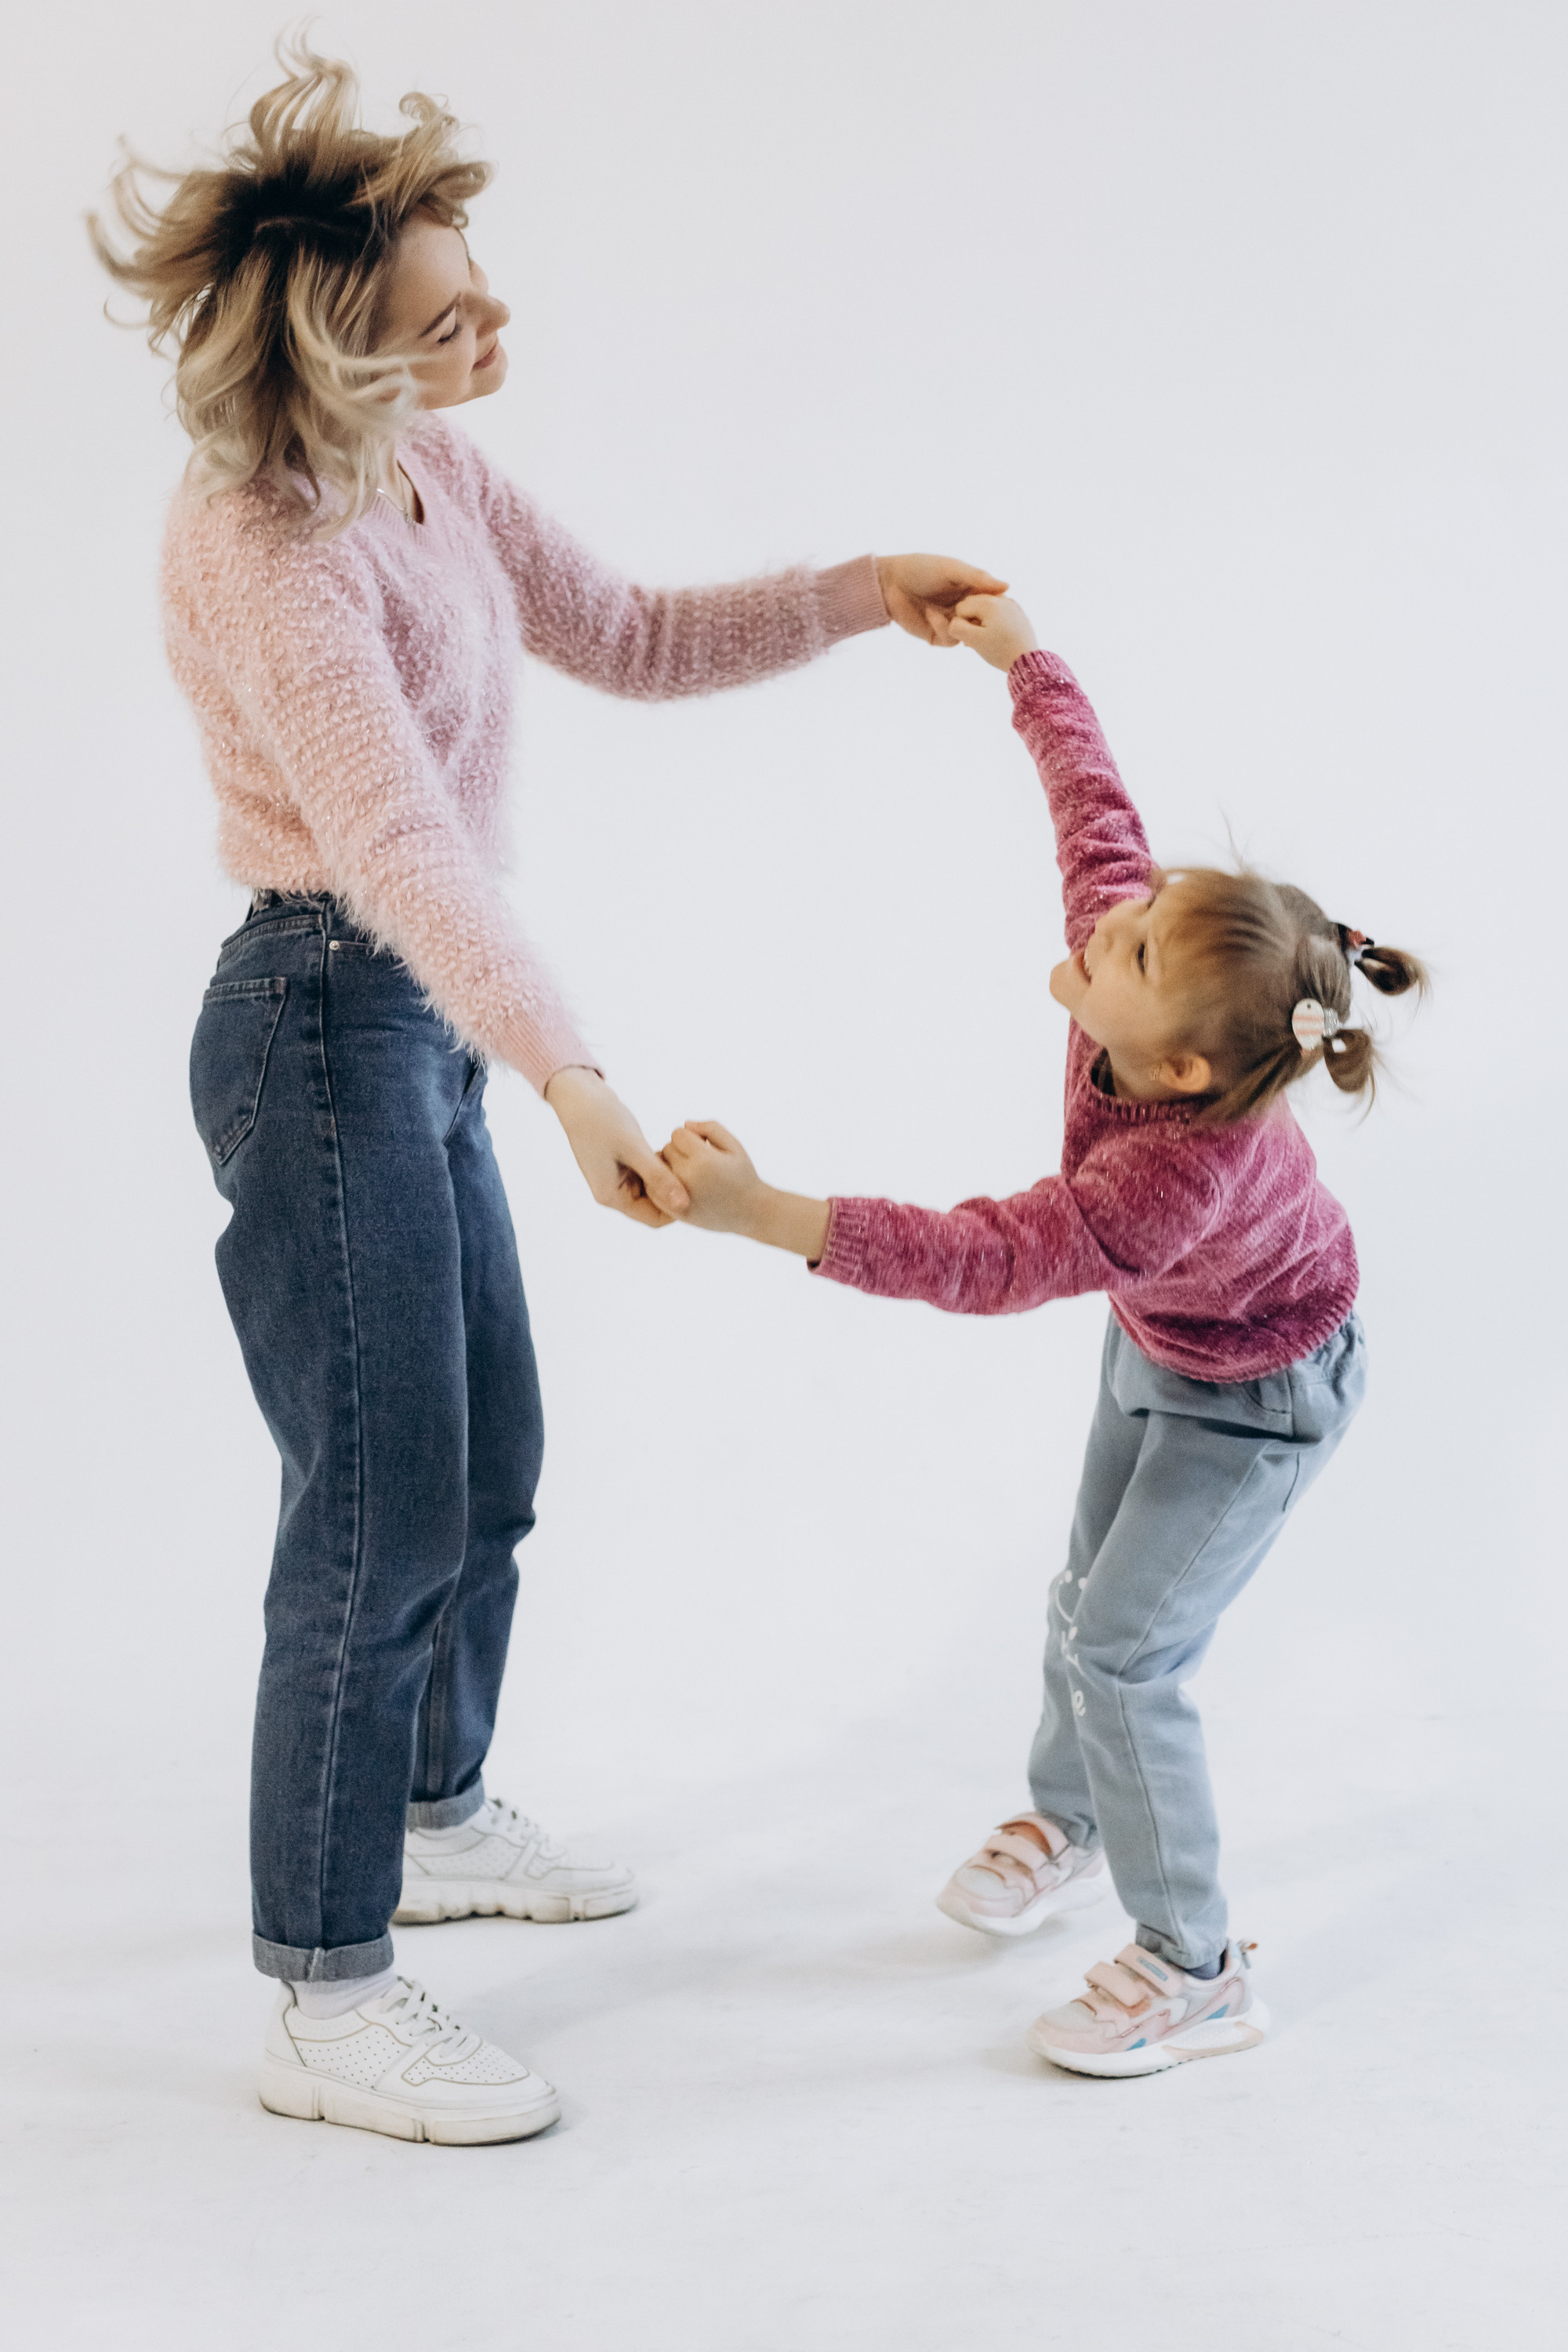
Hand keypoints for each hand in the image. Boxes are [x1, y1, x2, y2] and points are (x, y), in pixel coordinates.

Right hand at [545, 1066, 688, 1227]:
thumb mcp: (633, 1148)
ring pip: (654, 1188)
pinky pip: (649, 1173)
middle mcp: (614, 1192)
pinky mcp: (624, 1164)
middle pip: (654, 1205)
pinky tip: (672, 1150)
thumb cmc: (602, 1119)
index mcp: (611, 1196)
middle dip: (674, 1190)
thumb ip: (658, 1176)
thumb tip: (684, 1205)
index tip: (698, 1189)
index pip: (653, 1218)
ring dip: (669, 1176)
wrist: (580, 1095)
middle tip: (695, 1171)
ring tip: (684, 1158)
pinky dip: (661, 1165)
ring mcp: (618, 1179)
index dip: (677, 1208)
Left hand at [663, 1121, 831, 1258]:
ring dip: (668, 1167)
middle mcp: (688, 1177)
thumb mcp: (734, 1146)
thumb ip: (711, 1128)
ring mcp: (680, 1196)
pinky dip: (662, 1185)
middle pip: (666, 1149)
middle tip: (697, 1162)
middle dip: (679, 1151)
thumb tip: (685, 1125)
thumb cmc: (743, 1176)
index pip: (678, 1134)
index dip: (691, 1137)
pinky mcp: (675, 1212)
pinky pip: (654, 1191)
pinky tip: (679, 1186)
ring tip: (690, 1174)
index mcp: (704, 1160)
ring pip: (658, 1169)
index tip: (704, 1147)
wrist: (751, 1213)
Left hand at [876, 554, 1009, 647]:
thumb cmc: (922, 568)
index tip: (1000, 606)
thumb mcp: (952, 569)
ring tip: (945, 611)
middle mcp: (962, 609)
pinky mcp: (935, 635)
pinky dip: (942, 628)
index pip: (992, 604)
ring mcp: (950, 623)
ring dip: (960, 626)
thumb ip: (977, 578)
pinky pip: (949, 639)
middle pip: (982, 625)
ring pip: (968, 635)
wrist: (890, 581)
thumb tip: (1007, 587)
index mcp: (971, 591)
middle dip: (983, 623)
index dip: (997, 607)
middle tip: (979, 617)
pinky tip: (929, 613)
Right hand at [949, 593, 1038, 670]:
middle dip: (971, 620)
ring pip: (984, 607)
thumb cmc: (1000, 652)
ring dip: (981, 621)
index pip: (960, 607)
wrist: (1027, 661)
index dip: (961, 624)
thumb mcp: (974, 641)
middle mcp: (1000, 598)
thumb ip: (957, 627)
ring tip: (987, 639)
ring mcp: (1011, 603)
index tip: (972, 638)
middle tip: (978, 639)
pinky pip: (998, 611)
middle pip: (973, 604)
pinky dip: (992, 621)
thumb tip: (953, 620)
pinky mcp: (1017, 611)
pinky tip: (997, 636)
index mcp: (988, 602)